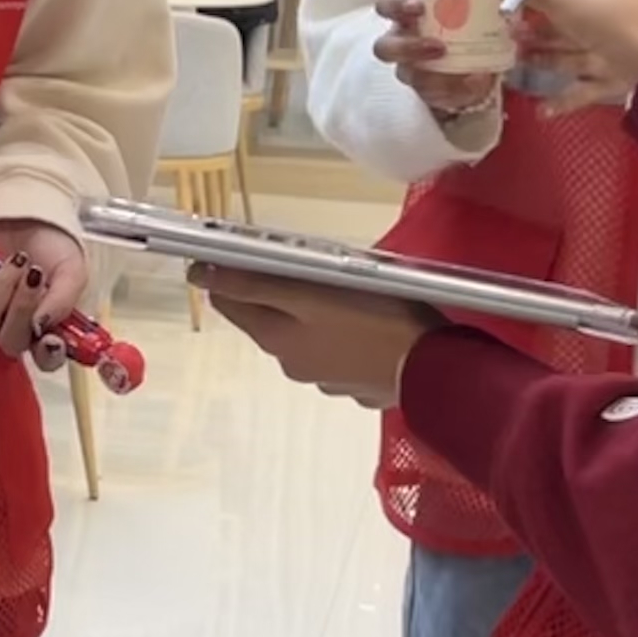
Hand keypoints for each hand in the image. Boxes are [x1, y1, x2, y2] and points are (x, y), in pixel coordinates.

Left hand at [0, 217, 88, 363]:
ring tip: (13, 260)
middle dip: (21, 306)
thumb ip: (64, 299)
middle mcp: (18, 328)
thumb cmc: (53, 247)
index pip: (48, 359)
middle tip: (33, 272)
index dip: (48, 354)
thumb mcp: (72, 269)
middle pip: (11, 342)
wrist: (25, 217)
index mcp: (51, 328)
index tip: (49, 338)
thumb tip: (42, 323)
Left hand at [199, 272, 436, 407]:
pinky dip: (340, 334)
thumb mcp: (310, 293)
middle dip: (274, 292)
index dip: (227, 276)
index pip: (230, 304)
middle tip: (301, 264)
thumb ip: (256, 285)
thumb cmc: (375, 323)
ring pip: (304, 335)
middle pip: (267, 319)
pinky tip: (364, 322)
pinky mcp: (358, 384)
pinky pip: (337, 351)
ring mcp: (326, 378)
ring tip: (339, 291)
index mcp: (276, 340)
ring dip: (310, 314)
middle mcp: (293, 364)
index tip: (237, 253)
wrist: (436, 371)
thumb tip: (200, 276)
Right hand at [370, 0, 503, 124]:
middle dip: (405, 47)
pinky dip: (457, 89)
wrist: (498, 54)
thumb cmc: (485, 18)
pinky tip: (478, 80)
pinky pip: (434, 95)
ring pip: (405, 74)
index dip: (394, 6)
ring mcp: (415, 69)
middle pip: (384, 48)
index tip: (419, 6)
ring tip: (462, 72)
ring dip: (430, 73)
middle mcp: (405, 41)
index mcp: (412, 14)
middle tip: (437, 46)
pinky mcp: (431, 92)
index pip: (387, 6)